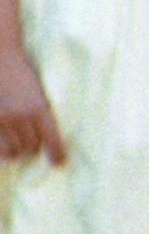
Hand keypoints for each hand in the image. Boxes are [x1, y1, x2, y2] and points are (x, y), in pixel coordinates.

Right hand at [0, 44, 64, 164]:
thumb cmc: (20, 70)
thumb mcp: (38, 89)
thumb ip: (41, 111)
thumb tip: (46, 139)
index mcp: (39, 107)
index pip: (52, 139)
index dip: (56, 153)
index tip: (58, 162)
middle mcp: (20, 116)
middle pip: (31, 146)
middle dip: (33, 146)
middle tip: (32, 141)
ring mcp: (1, 120)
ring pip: (12, 150)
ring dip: (16, 148)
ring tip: (16, 141)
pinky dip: (0, 147)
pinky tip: (3, 144)